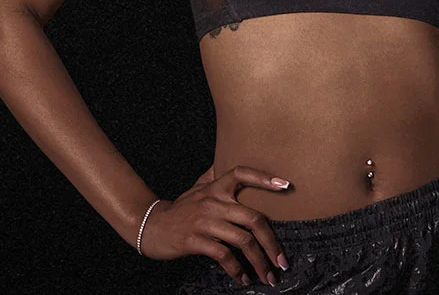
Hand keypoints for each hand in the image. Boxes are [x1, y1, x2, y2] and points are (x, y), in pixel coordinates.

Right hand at [139, 164, 292, 286]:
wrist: (151, 226)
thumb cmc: (181, 208)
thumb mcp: (198, 187)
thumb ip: (216, 176)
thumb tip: (232, 160)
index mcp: (217, 187)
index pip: (242, 173)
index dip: (264, 178)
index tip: (287, 186)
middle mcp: (214, 202)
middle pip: (254, 218)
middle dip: (272, 242)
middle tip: (282, 261)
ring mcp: (205, 221)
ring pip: (243, 241)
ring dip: (259, 262)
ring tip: (268, 276)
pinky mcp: (195, 240)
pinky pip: (223, 256)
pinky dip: (237, 270)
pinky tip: (243, 278)